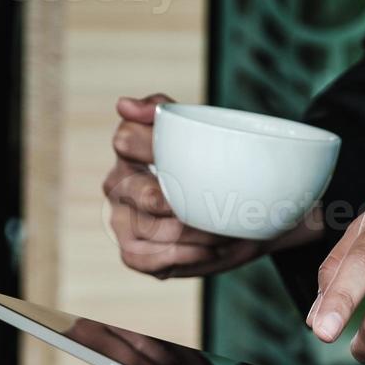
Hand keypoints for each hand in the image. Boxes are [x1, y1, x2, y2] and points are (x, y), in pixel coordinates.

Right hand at [103, 94, 267, 278]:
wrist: (244, 216)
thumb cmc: (216, 170)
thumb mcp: (200, 132)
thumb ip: (164, 111)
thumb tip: (123, 105)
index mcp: (130, 151)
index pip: (127, 140)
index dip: (155, 148)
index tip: (190, 159)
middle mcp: (119, 185)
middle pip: (141, 192)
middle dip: (180, 204)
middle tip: (213, 207)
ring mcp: (122, 220)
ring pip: (148, 228)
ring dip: (190, 233)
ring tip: (222, 232)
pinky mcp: (132, 251)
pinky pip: (143, 259)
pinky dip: (178, 256)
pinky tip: (205, 251)